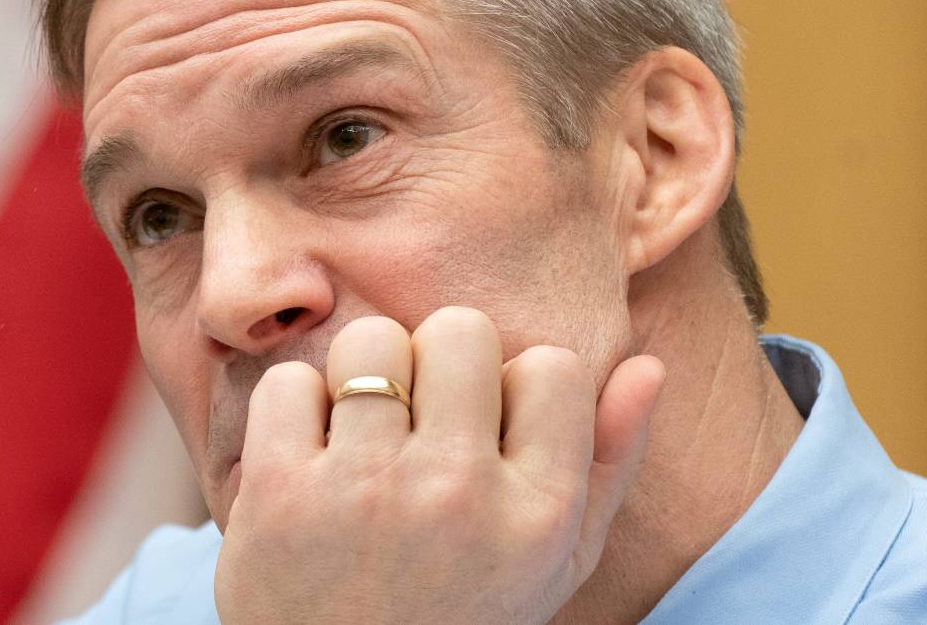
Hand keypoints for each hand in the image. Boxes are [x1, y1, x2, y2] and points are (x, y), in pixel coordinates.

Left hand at [215, 307, 664, 623]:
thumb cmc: (459, 615)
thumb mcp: (552, 564)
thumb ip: (608, 463)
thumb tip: (647, 363)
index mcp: (539, 514)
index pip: (551, 364)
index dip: (515, 387)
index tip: (489, 431)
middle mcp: (457, 494)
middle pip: (459, 330)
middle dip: (439, 363)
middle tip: (421, 421)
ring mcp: (365, 490)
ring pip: (372, 341)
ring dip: (365, 376)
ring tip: (364, 434)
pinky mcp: (279, 493)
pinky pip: (289, 382)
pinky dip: (294, 410)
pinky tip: (309, 458)